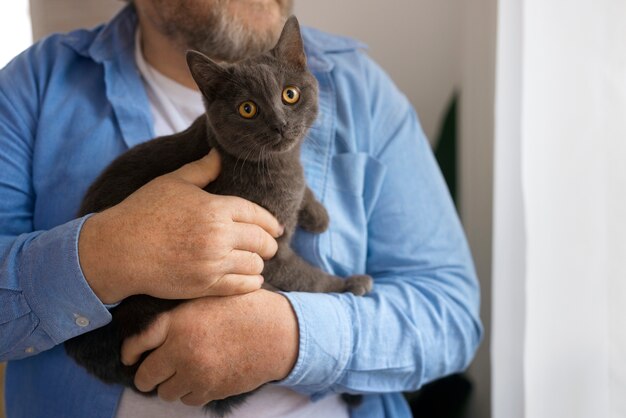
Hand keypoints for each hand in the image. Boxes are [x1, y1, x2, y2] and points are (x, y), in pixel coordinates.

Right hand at [79, 149, 283, 303]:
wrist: (118, 250)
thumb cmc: (143, 211)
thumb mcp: (173, 182)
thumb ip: (201, 170)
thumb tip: (219, 155)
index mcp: (215, 208)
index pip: (257, 215)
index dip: (271, 222)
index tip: (277, 228)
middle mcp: (219, 235)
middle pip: (262, 241)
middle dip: (269, 244)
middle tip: (269, 246)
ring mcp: (213, 262)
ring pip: (255, 265)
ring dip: (259, 263)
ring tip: (256, 262)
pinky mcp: (205, 285)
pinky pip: (241, 286)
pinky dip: (252, 283)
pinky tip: (251, 279)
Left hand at [120, 290, 298, 405]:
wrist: (278, 331)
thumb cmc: (245, 309)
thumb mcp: (208, 298)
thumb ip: (179, 313)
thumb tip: (151, 328)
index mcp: (178, 322)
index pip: (136, 343)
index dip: (129, 352)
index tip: (131, 356)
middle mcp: (182, 350)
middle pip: (145, 376)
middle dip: (147, 375)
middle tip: (154, 370)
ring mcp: (196, 373)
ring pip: (165, 393)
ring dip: (170, 384)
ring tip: (182, 372)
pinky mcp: (212, 390)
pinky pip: (188, 400)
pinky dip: (190, 392)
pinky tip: (201, 377)